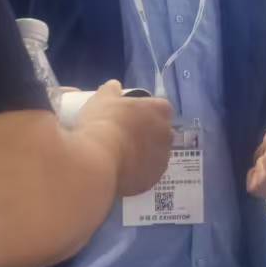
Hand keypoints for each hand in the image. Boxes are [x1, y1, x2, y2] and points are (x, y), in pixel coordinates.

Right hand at [79, 81, 174, 196]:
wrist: (97, 160)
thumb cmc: (103, 122)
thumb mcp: (102, 98)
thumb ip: (111, 90)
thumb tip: (114, 86)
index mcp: (160, 110)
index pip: (160, 107)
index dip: (146, 111)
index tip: (131, 116)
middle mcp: (167, 134)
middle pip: (160, 132)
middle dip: (148, 134)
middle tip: (125, 135)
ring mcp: (162, 159)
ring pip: (155, 154)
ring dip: (144, 154)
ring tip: (121, 155)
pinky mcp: (153, 180)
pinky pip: (147, 174)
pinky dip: (138, 172)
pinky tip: (122, 170)